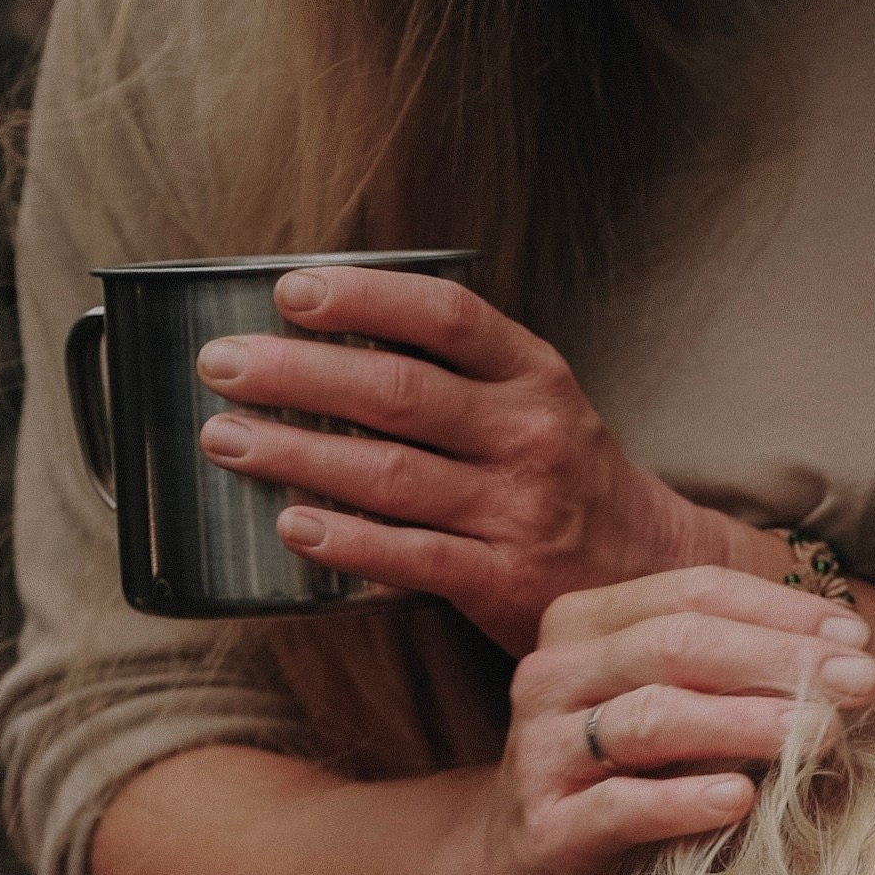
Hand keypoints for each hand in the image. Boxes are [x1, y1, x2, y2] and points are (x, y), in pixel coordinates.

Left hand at [193, 266, 737, 655]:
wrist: (653, 577)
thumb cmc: (567, 482)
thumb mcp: (538, 404)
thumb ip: (459, 373)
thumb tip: (328, 338)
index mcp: (535, 375)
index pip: (446, 315)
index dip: (364, 297)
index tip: (291, 292)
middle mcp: (530, 435)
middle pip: (398, 391)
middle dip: (298, 374)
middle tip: (221, 365)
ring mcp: (518, 511)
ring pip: (391, 474)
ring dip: (299, 453)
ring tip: (227, 439)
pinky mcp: (504, 582)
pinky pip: (410, 557)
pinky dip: (346, 540)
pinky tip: (291, 525)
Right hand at [437, 566, 874, 874]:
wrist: (517, 870)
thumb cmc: (614, 781)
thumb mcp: (664, 710)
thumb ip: (726, 676)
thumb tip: (847, 655)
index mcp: (585, 624)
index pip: (692, 593)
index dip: (780, 609)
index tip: (856, 635)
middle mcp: (554, 674)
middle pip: (678, 645)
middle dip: (779, 659)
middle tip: (860, 682)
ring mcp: (543, 751)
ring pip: (652, 718)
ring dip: (746, 722)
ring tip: (821, 734)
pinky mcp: (548, 829)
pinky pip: (621, 806)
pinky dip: (685, 801)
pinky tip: (741, 801)